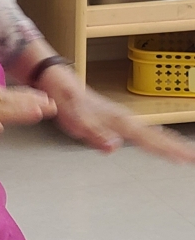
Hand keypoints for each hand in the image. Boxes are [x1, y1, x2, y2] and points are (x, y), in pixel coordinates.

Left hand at [39, 64, 194, 162]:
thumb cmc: (65, 98)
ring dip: (168, 142)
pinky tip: (159, 141)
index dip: (166, 149)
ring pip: (150, 132)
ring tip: (184, 153)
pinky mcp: (115, 120)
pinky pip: (141, 131)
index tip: (184, 158)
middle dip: (174, 146)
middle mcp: (122, 118)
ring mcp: (120, 118)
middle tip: (193, 157)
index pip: (147, 138)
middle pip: (154, 135)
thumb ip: (94, 133)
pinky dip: (155, 137)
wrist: (58, 82)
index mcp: (116, 119)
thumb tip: (113, 147)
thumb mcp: (75, 117)